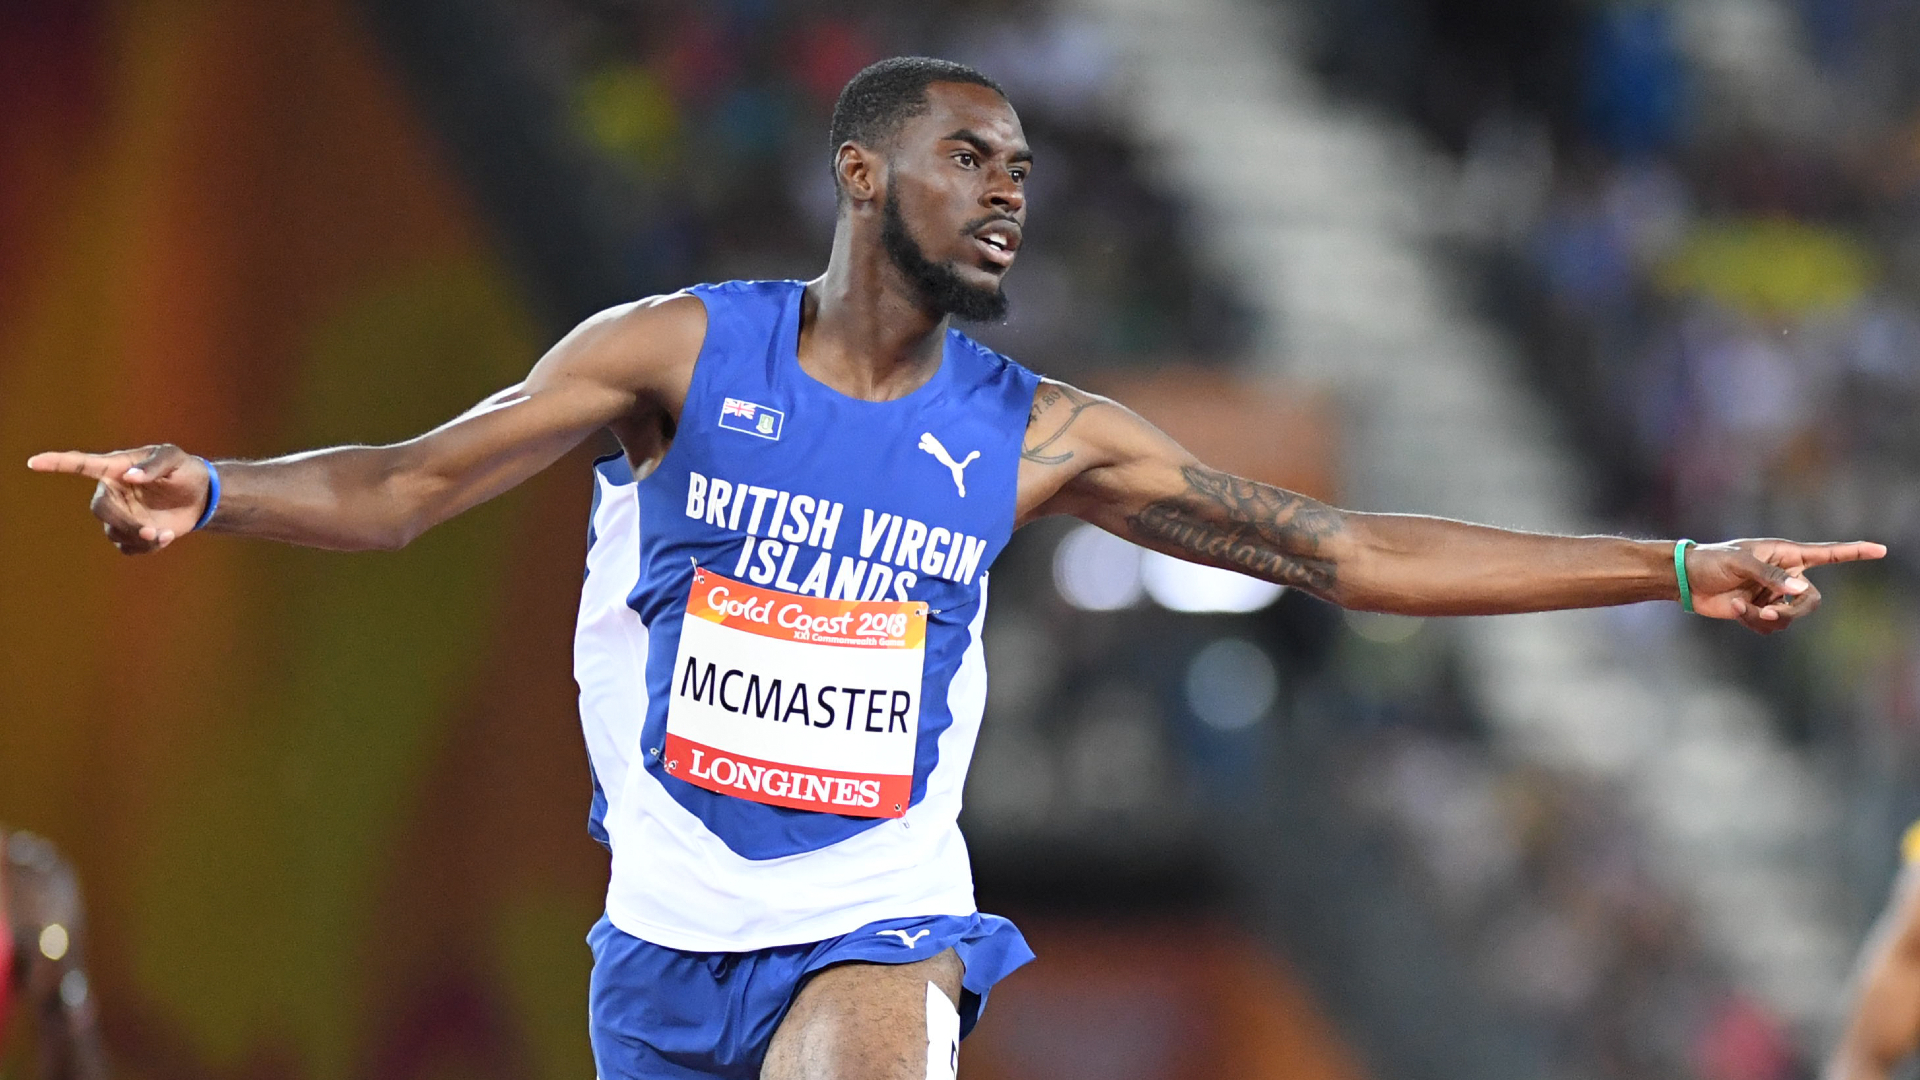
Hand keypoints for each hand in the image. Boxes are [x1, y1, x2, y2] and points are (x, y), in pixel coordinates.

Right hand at [27, 444, 209, 554]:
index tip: (33, 463)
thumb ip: (154, 464)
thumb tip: (131, 476)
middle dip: (124, 524)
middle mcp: (112, 492)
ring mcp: (120, 514)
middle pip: (100, 510)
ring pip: (114, 533)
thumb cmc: (183, 470)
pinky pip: (127, 547)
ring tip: (166, 534)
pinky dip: (146, 547)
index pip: (81, 464)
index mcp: (116, 469)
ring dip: (139, 537)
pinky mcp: (131, 533)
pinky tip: (166, 538)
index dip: (57, 463)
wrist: (201, 496)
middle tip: (151, 531)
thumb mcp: (174, 459)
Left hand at [1686, 538, 1886, 634]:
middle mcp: (1785, 575)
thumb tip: (1798, 590)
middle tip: (1770, 612)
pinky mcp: (1760, 612)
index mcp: (1785, 554)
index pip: (1827, 554)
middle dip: (1793, 611)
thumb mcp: (1739, 562)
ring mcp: (1774, 596)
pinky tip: (1736, 610)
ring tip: (1742, 607)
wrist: (1688, 580)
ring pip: (1790, 618)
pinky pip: (1771, 627)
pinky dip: (1754, 622)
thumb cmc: (1712, 561)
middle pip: (1810, 601)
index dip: (1854, 552)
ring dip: (1766, 617)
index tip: (1880, 550)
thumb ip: (1769, 575)